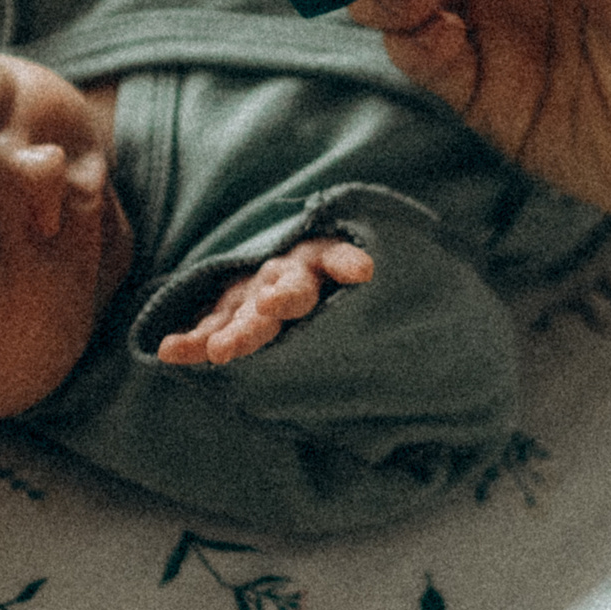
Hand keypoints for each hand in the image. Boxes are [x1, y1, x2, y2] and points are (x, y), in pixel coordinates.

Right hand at [156, 236, 373, 364]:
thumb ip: (388, 301)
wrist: (296, 278)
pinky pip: (211, 325)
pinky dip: (192, 340)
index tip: (364, 272)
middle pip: (289, 286)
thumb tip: (440, 340)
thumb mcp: (360, 297)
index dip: (347, 262)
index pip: (337, 256)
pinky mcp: (230, 308)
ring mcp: (254, 289)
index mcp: (324, 263)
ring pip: (244, 309)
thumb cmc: (342, 301)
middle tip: (272, 306)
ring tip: (219, 350)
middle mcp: (288, 273)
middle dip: (282, 298)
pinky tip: (171, 353)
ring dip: (233, 328)